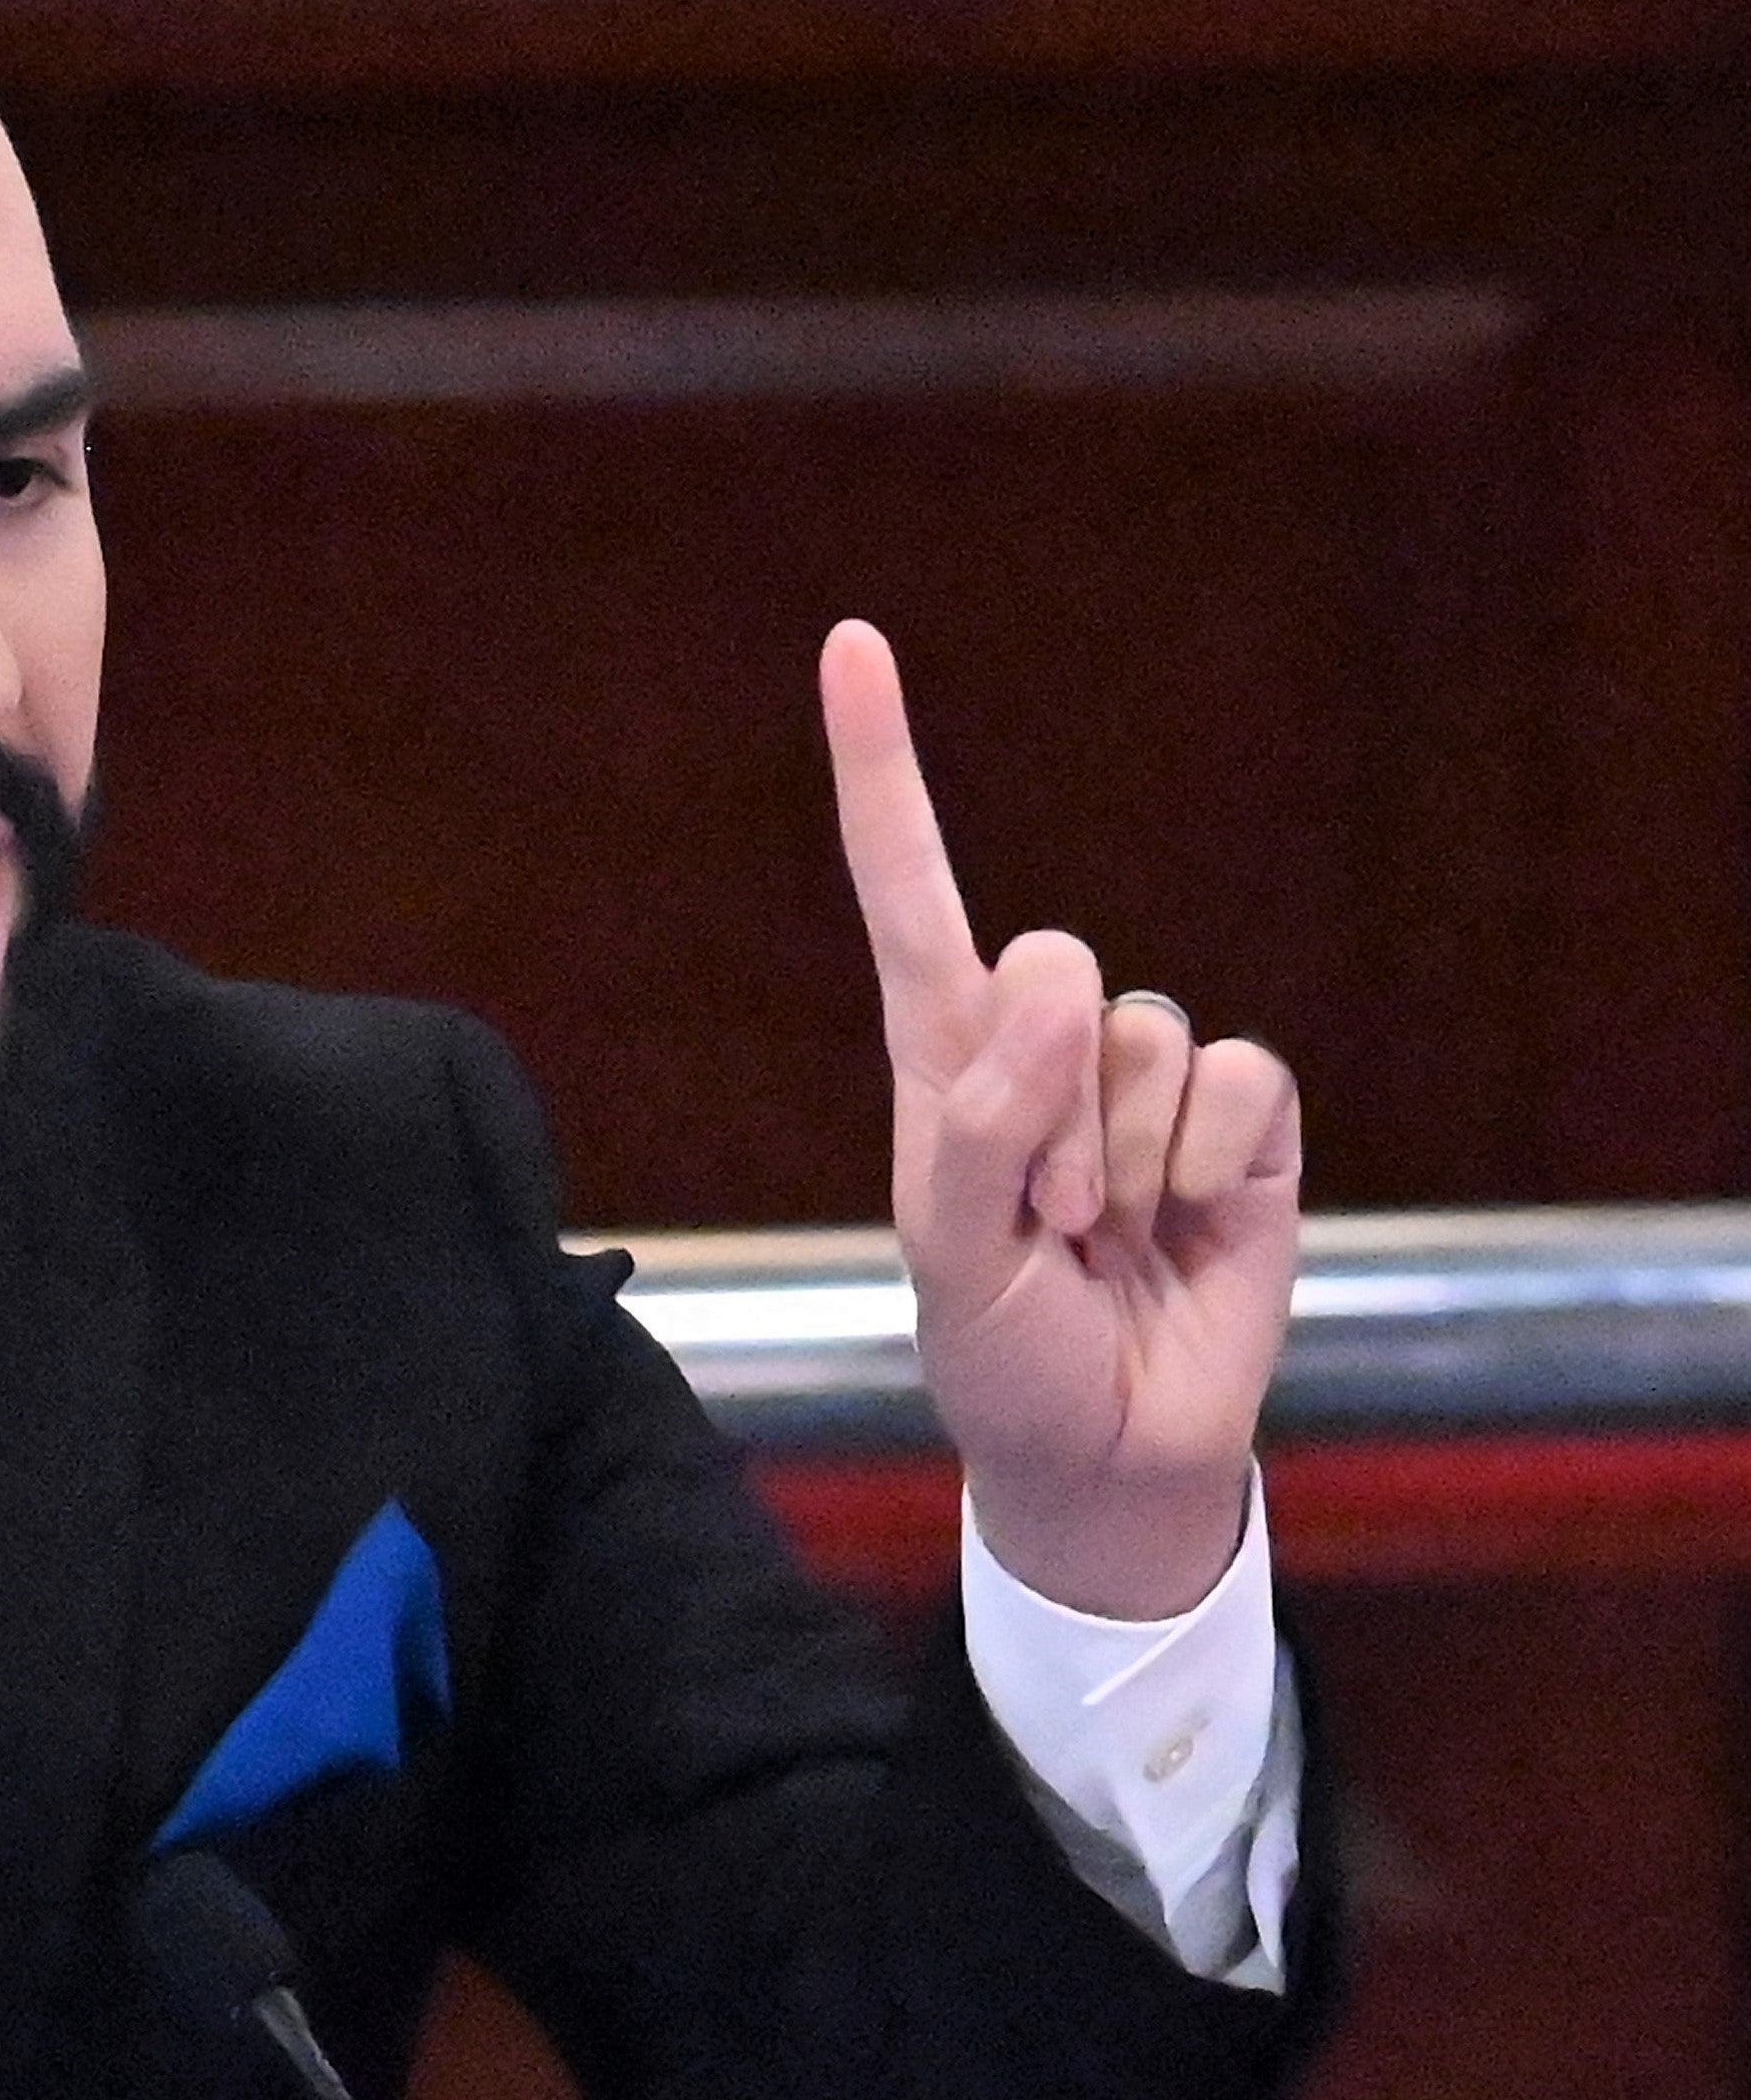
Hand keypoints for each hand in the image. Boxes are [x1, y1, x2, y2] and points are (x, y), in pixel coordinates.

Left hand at [820, 620, 1302, 1618]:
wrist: (1107, 1454)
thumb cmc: (1004, 1356)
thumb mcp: (950, 1261)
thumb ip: (984, 1124)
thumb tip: (1062, 985)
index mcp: (943, 1058)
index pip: (908, 893)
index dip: (883, 773)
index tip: (852, 645)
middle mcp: (1045, 1046)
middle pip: (1055, 961)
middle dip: (1045, 1103)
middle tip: (1040, 1219)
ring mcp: (1147, 1082)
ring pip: (1146, 1038)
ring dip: (1122, 1158)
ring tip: (1104, 1238)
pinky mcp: (1247, 1123)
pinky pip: (1239, 1085)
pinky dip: (1212, 1167)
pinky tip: (1189, 1225)